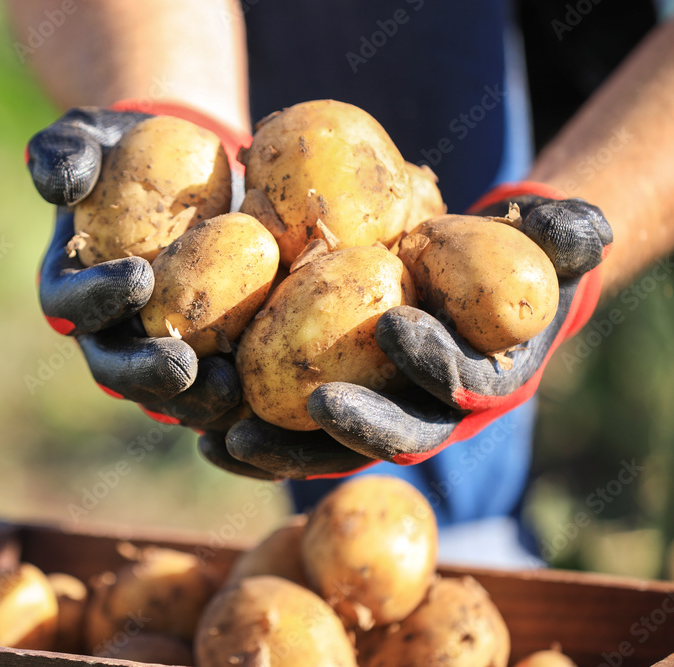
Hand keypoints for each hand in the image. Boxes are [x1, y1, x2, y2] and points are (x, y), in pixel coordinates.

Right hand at [29, 103, 248, 425]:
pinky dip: (236, 401)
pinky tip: (267, 397)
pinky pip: (212, 390)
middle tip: (182, 366)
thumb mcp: (91, 138)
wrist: (181, 174)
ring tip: (232, 391)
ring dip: (195, 400)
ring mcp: (153, 352)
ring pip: (164, 394)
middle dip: (145, 373)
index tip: (139, 277)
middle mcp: (108, 331)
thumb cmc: (127, 154)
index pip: (70, 307)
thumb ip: (65, 152)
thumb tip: (63, 185)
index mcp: (73, 287)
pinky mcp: (201, 359)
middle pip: (115, 368)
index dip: (97, 299)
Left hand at [213, 183, 611, 478]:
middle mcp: (419, 414)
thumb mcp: (542, 243)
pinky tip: (203, 431)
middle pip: (386, 434)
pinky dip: (248, 436)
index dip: (435, 361)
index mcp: (474, 383)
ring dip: (279, 449)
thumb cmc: (502, 264)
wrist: (448, 283)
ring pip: (323, 447)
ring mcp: (366, 417)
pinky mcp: (318, 409)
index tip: (397, 324)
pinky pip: (282, 431)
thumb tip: (583, 231)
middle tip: (311, 402)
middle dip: (351, 425)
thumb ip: (565, 238)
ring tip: (228, 435)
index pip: (458, 384)